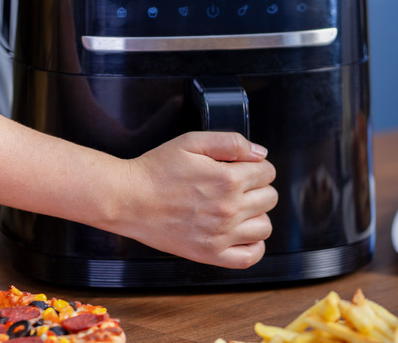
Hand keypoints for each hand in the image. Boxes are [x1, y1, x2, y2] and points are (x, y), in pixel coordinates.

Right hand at [117, 132, 276, 268]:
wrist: (127, 199)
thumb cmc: (155, 170)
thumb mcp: (191, 142)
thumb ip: (230, 142)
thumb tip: (260, 154)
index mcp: (227, 179)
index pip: (267, 172)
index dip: (256, 166)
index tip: (241, 168)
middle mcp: (228, 208)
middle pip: (270, 198)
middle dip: (257, 188)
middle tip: (236, 187)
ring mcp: (221, 234)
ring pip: (265, 226)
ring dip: (256, 215)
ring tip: (237, 209)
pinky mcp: (210, 253)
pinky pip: (250, 256)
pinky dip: (254, 246)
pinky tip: (241, 234)